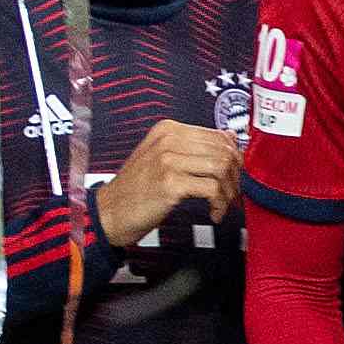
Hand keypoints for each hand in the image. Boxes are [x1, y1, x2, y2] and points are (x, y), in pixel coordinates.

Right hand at [92, 119, 243, 248]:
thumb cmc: (135, 190)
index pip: (218, 136)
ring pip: (221, 168)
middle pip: (223, 151)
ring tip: (222, 204)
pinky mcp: (170, 183)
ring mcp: (168, 160)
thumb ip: (192, 147)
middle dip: (235, 176)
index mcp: (168, 130)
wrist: (109, 212)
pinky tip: (213, 213)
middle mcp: (168, 140)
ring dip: (229, 191)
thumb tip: (229, 138)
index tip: (233, 176)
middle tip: (231, 193)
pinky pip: (212, 189)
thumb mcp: (161, 158)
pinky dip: (219, 204)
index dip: (234, 158)